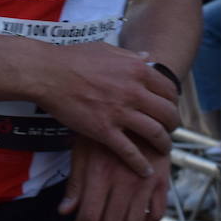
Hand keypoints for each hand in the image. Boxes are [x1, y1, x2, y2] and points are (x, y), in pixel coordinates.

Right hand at [35, 42, 179, 179]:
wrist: (46, 73)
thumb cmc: (73, 59)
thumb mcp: (106, 49)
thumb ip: (130, 56)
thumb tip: (148, 56)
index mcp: (136, 70)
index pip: (169, 90)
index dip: (173, 102)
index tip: (169, 109)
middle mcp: (133, 91)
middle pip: (168, 113)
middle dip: (173, 125)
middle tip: (169, 130)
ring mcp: (119, 112)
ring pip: (155, 133)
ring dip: (163, 144)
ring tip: (162, 150)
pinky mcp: (104, 130)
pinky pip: (130, 152)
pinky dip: (141, 164)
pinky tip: (145, 171)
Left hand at [58, 136, 169, 220]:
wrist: (136, 109)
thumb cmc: (103, 130)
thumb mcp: (82, 151)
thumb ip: (75, 183)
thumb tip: (65, 211)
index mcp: (101, 173)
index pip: (90, 216)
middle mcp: (124, 181)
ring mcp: (146, 183)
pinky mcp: (163, 181)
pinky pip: (157, 215)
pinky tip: (133, 216)